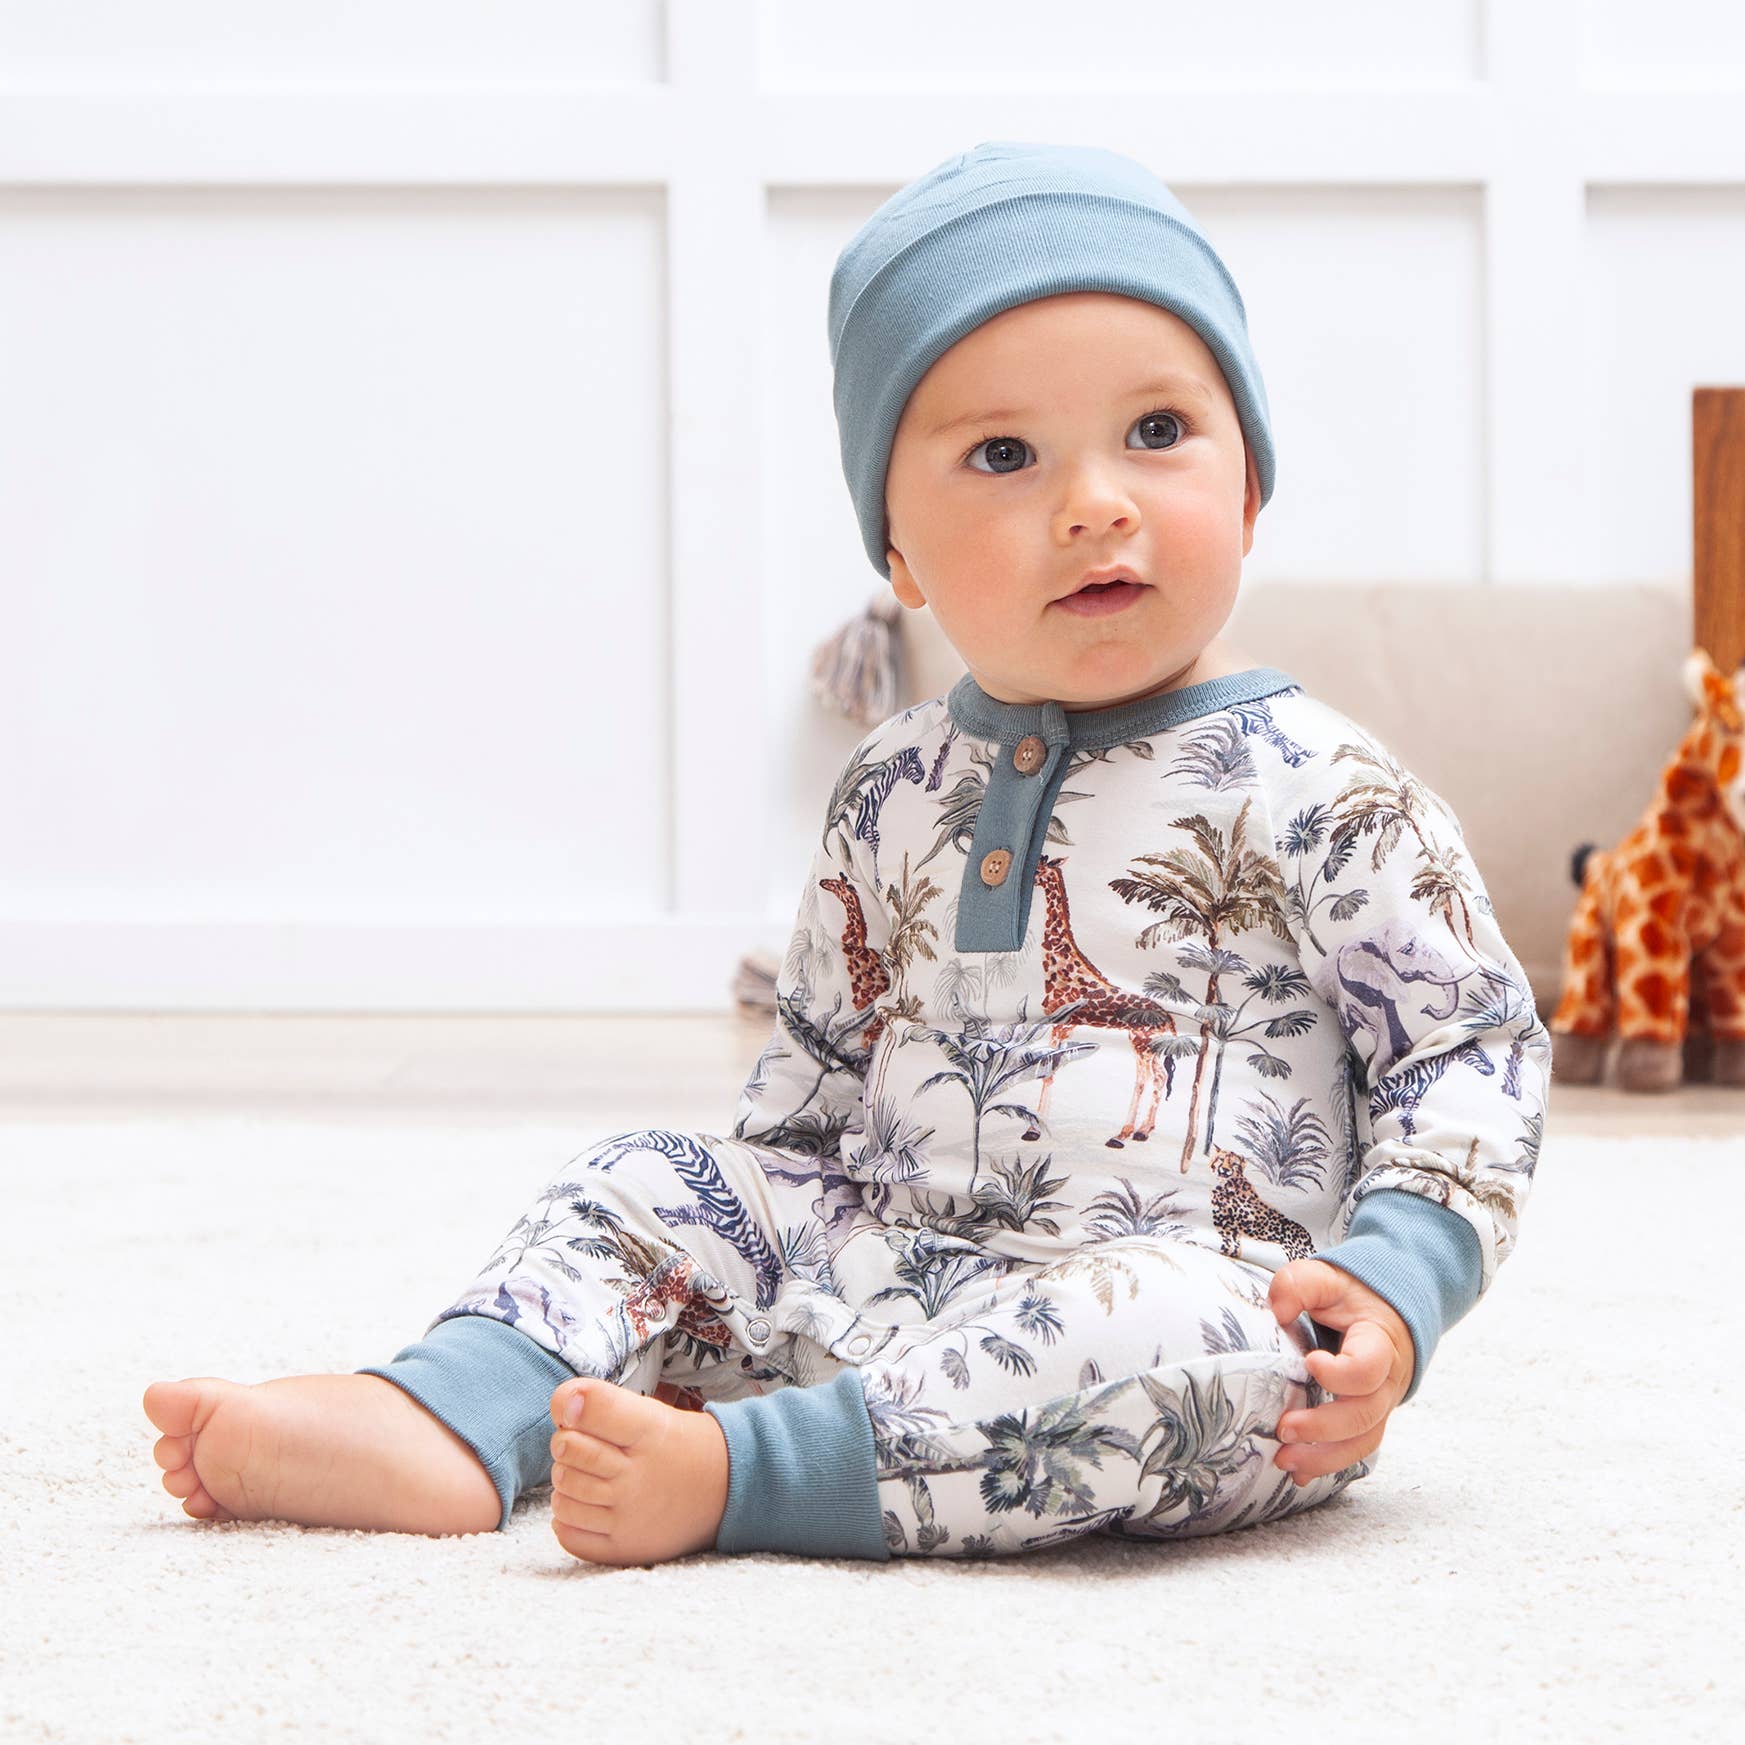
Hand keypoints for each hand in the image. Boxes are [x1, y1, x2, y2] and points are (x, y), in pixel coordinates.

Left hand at [1266, 1259, 1414, 1484]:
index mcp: (1380, 1342)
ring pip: (1363, 1441)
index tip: (1310, 1362)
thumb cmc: (1349, 1295)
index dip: (1342, 1373)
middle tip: (1284, 1429)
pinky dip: (1328, 1464)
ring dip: (1324, 1457)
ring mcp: (1380, 1403)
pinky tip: (1298, 1474)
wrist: (1383, 1309)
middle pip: (1365, 1414)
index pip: (1370, 1367)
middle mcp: (1387, 1380)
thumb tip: (1278, 1310)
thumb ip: (1300, 1284)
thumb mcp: (1326, 1277)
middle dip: (1324, 1427)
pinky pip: (1355, 1449)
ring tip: (1284, 1461)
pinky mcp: (1366, 1418)